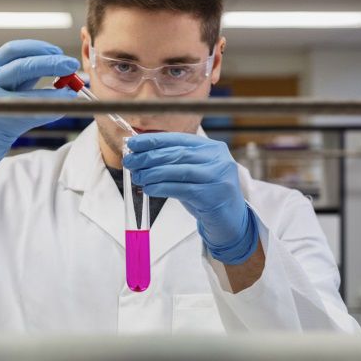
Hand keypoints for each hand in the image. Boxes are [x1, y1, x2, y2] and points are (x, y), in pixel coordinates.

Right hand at [0, 40, 78, 204]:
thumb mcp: (6, 89)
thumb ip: (27, 78)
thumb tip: (59, 67)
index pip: (14, 50)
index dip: (39, 48)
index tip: (58, 51)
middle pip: (21, 65)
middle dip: (50, 63)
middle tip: (71, 64)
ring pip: (25, 95)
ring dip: (52, 89)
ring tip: (70, 89)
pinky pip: (29, 112)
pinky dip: (49, 109)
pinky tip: (62, 107)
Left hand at [123, 133, 258, 264]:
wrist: (230, 221)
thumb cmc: (207, 194)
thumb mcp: (194, 172)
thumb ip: (174, 162)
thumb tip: (141, 154)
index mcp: (213, 148)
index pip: (179, 139)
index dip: (154, 140)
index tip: (134, 143)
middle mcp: (218, 160)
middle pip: (177, 154)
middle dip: (149, 157)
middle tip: (130, 161)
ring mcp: (217, 178)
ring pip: (177, 170)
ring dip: (152, 173)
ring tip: (137, 176)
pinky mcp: (212, 196)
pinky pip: (180, 189)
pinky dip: (161, 188)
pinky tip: (148, 188)